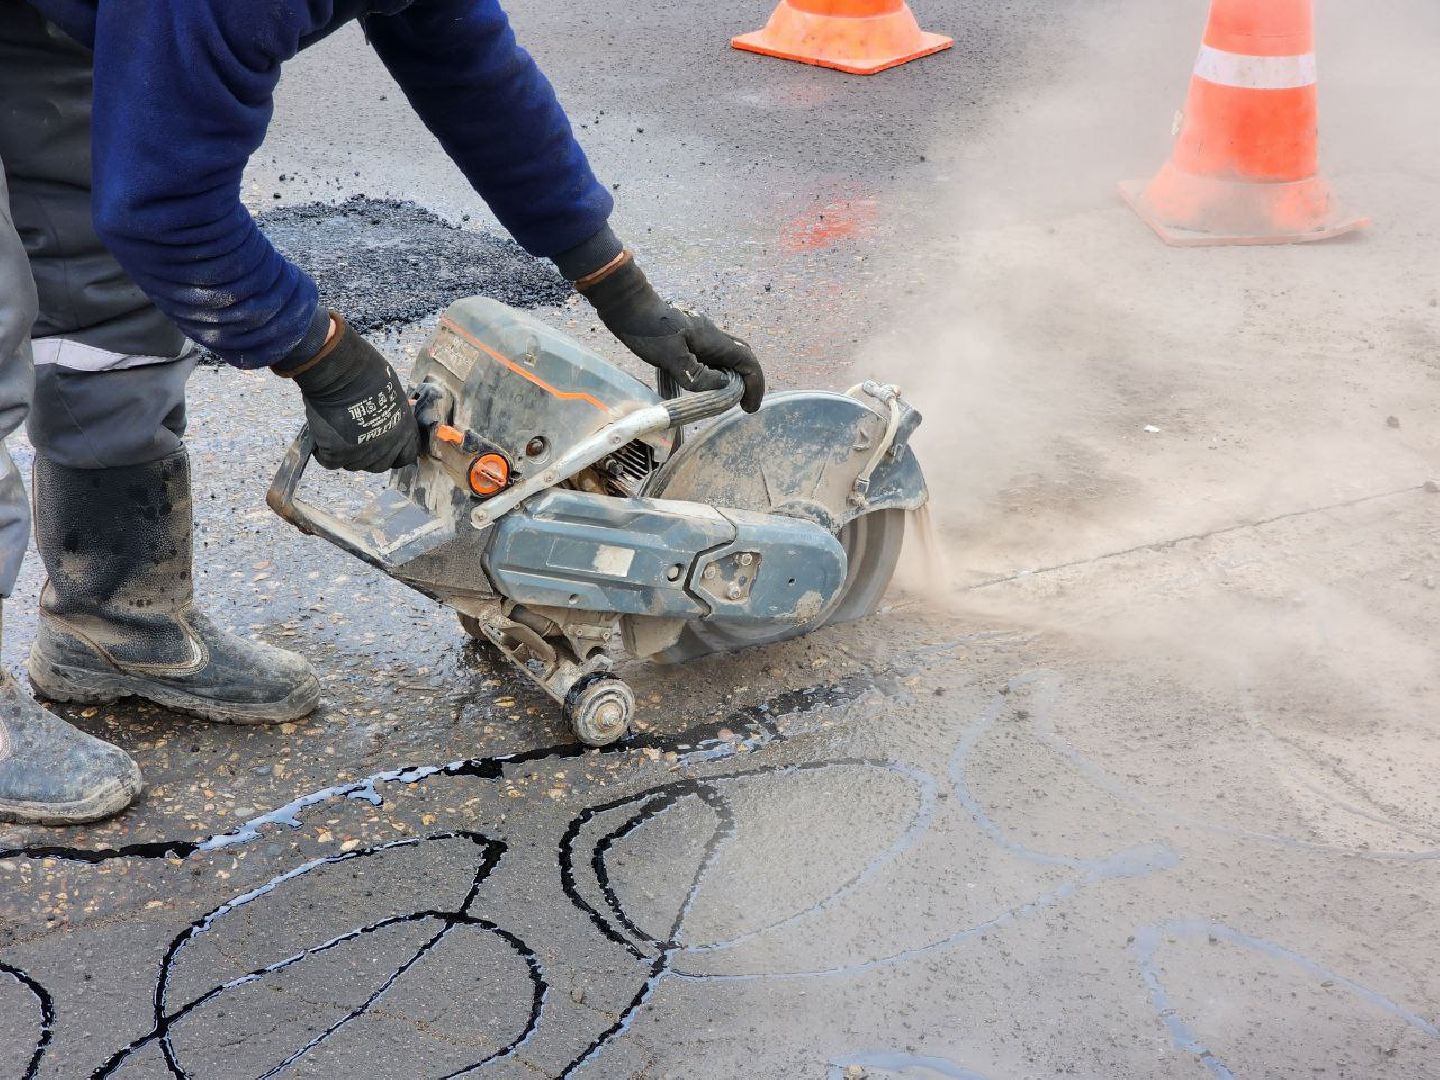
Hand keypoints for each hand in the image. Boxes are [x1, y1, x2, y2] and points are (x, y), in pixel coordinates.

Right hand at [283, 312, 418, 471]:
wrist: (342, 371)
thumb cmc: (367, 373)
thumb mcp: (393, 394)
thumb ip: (393, 413)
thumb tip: (395, 414)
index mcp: (404, 431)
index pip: (406, 456)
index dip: (393, 453)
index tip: (382, 446)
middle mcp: (387, 447)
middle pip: (378, 465)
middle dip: (368, 455)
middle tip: (355, 437)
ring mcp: (362, 453)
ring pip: (353, 464)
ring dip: (346, 453)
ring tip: (337, 431)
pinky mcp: (337, 453)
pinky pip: (329, 461)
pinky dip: (323, 451)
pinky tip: (321, 436)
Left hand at [579, 256, 764, 411]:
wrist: (626, 305)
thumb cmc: (647, 330)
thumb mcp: (671, 358)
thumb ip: (698, 376)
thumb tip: (722, 386)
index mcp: (713, 340)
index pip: (747, 362)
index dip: (754, 385)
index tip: (750, 408)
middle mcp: (711, 336)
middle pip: (741, 358)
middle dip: (747, 381)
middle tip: (743, 404)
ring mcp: (699, 334)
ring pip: (725, 357)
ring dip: (730, 377)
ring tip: (724, 398)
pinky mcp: (686, 336)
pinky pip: (709, 356)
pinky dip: (713, 372)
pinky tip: (700, 384)